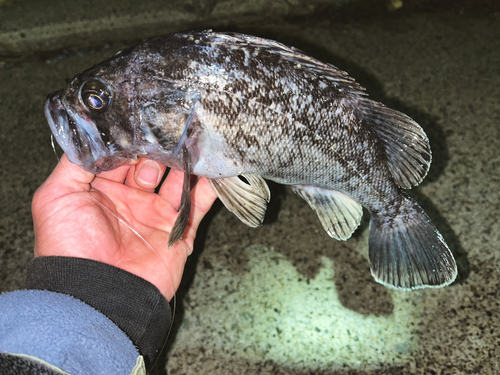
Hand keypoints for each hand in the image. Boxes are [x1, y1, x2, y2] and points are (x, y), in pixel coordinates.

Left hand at [32, 154, 216, 299]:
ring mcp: (155, 217)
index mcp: (103, 192)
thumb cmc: (70, 246)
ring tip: (191, 147)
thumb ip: (74, 164)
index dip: (131, 143)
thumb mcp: (56, 197)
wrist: (97, 293)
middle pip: (152, 167)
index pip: (122, 158)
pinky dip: (207, 190)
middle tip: (163, 142)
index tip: (141, 128)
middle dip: (158, 152)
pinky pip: (197, 207)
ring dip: (184, 166)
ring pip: (177, 183)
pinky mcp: (177, 233)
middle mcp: (131, 202)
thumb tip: (91, 136)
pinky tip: (213, 173)